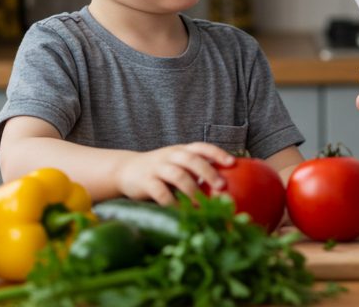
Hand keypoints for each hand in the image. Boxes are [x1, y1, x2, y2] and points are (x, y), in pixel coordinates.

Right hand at [117, 143, 236, 204]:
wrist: (125, 170)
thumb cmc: (160, 170)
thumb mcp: (177, 164)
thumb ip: (195, 170)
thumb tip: (225, 187)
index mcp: (181, 150)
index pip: (202, 147)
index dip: (217, 153)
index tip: (232, 163)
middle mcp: (170, 156)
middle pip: (192, 160)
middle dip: (208, 172)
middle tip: (221, 186)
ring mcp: (157, 168)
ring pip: (178, 175)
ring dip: (192, 190)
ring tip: (203, 203)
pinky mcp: (145, 182)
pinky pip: (161, 192)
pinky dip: (173, 202)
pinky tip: (182, 211)